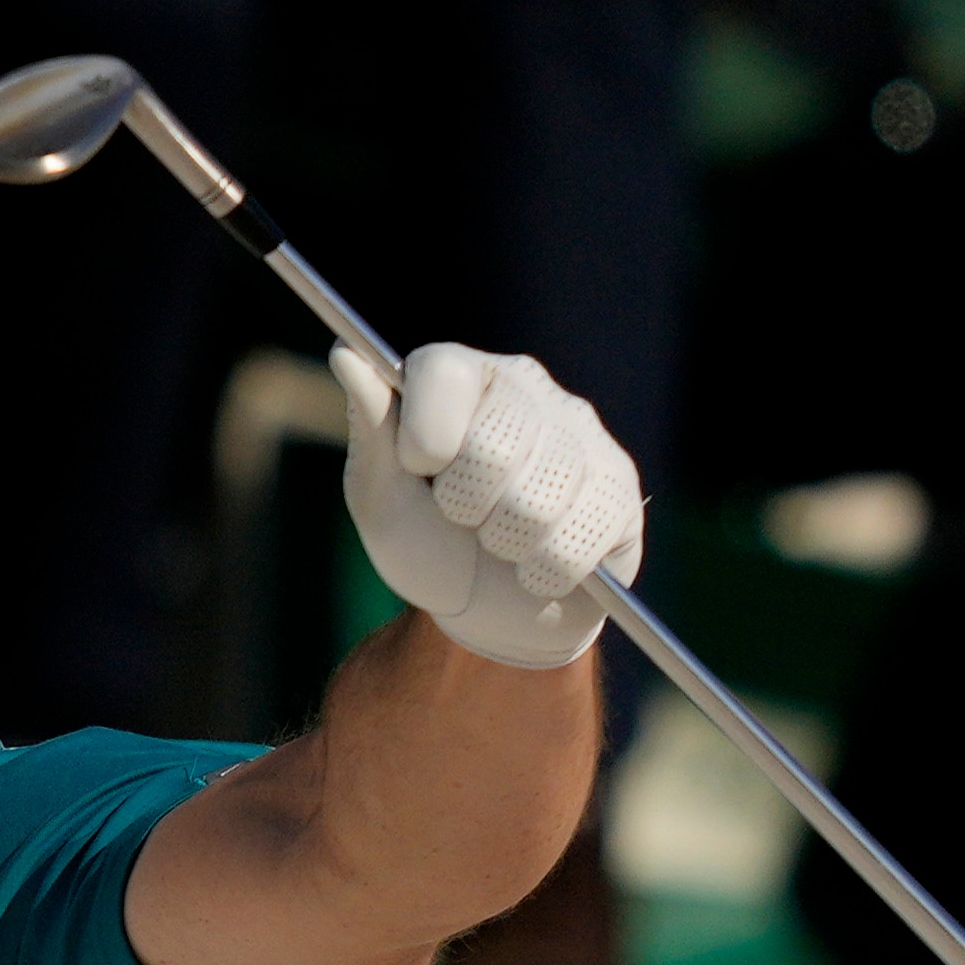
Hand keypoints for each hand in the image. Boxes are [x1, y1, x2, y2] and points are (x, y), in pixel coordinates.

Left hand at [331, 342, 644, 669]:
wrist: (487, 611)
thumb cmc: (426, 543)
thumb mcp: (380, 496)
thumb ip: (369, 427)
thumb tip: (345, 353)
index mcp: (464, 376)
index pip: (443, 372)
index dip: (425, 435)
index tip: (420, 471)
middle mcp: (528, 388)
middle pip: (493, 445)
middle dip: (464, 506)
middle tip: (463, 517)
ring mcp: (583, 434)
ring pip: (538, 500)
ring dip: (505, 545)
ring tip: (500, 542)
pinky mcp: (619, 486)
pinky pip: (581, 536)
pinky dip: (546, 570)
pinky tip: (538, 562)